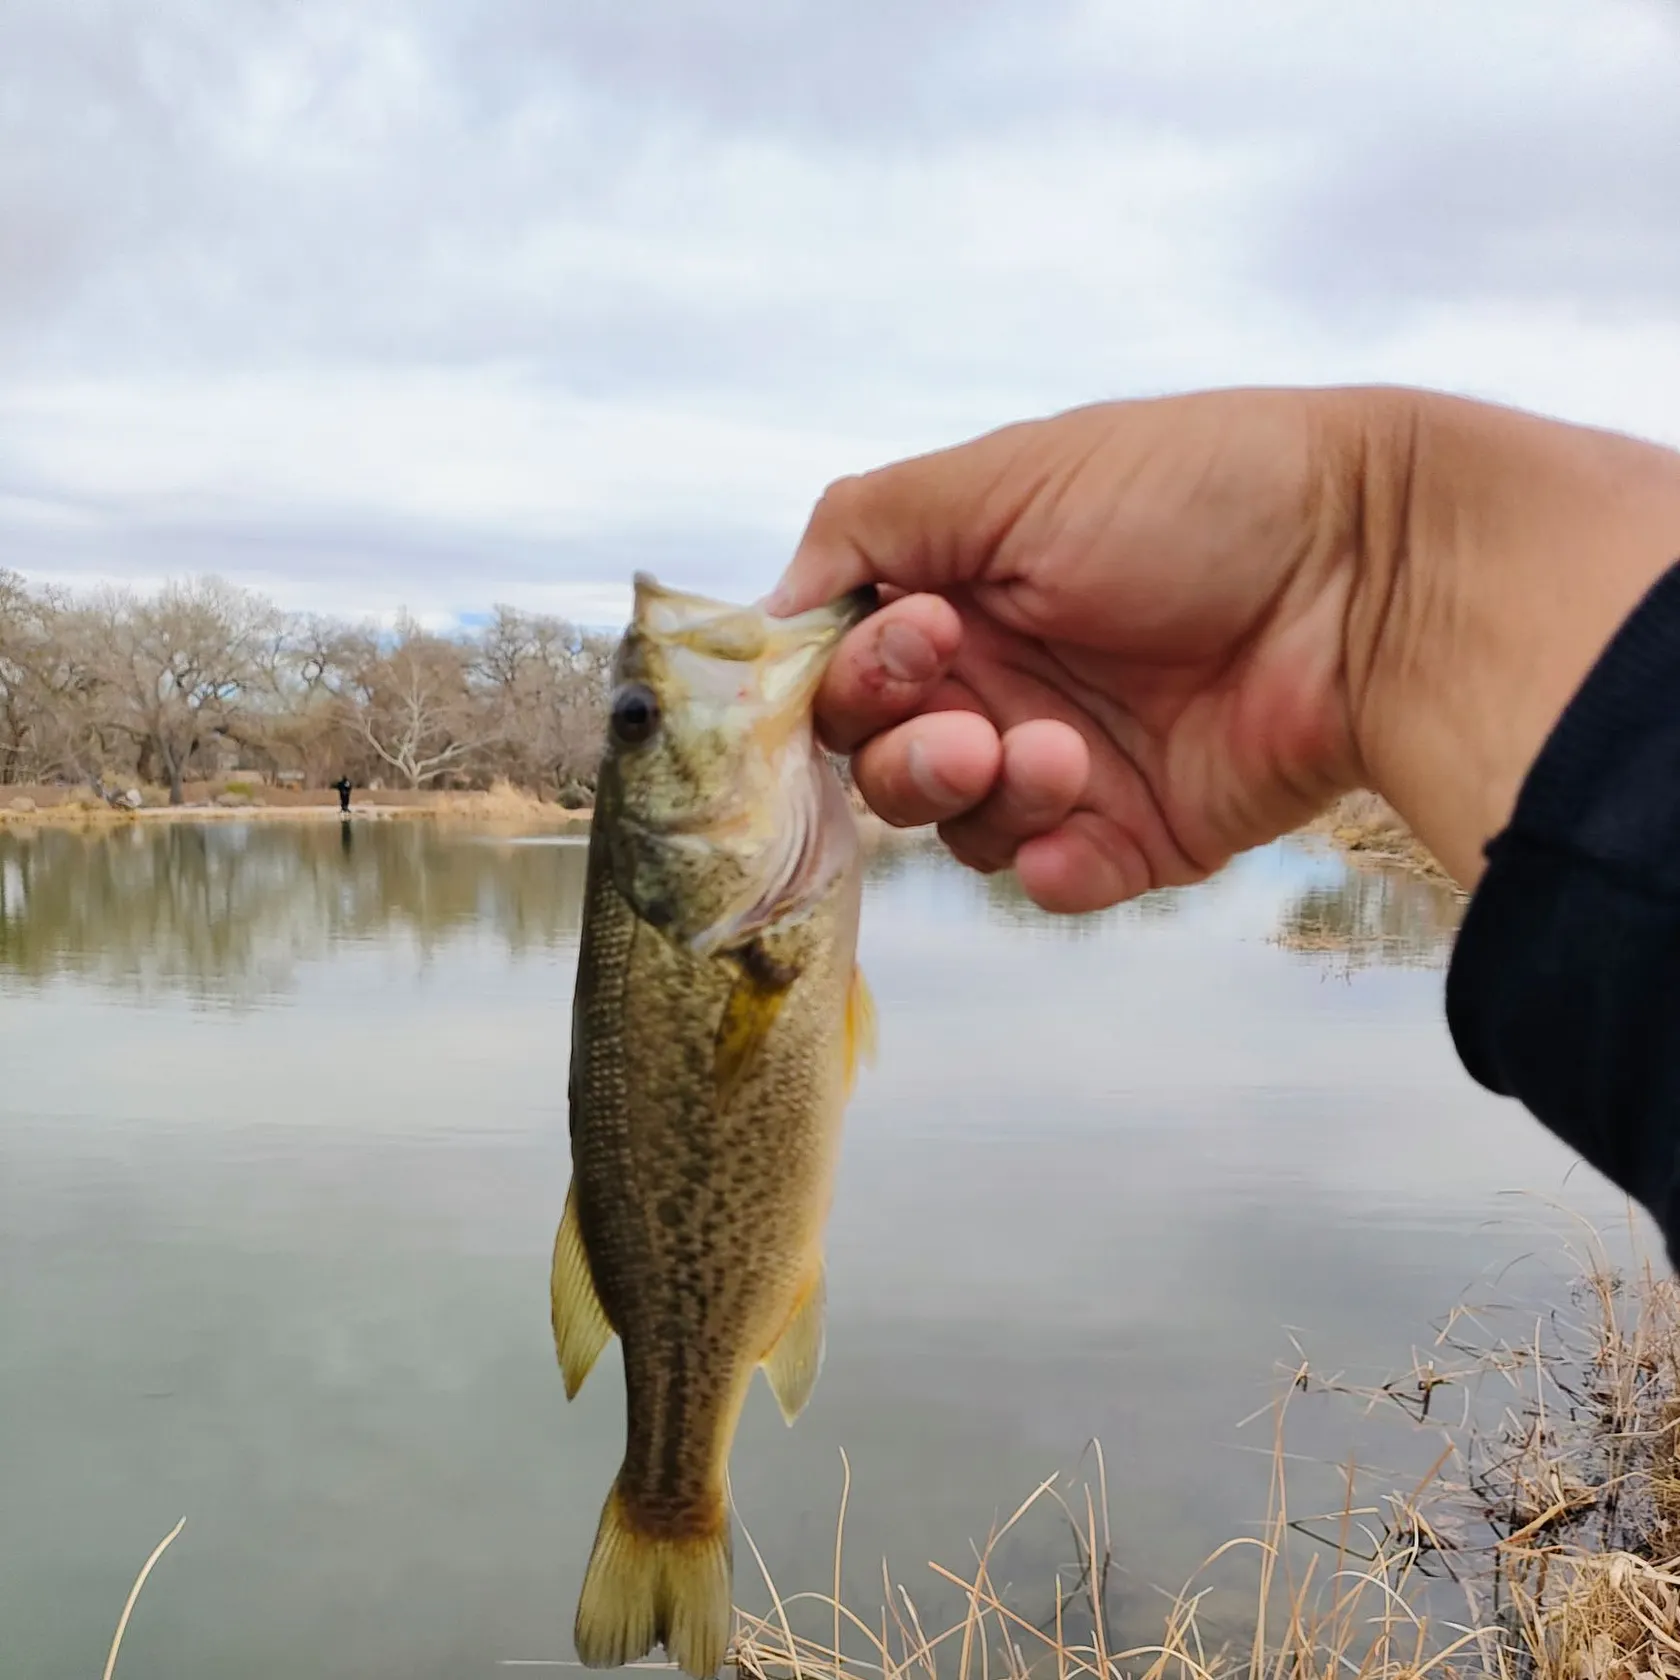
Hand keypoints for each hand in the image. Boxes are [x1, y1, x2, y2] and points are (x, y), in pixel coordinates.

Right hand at [770, 388, 1679, 910]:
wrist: (1371, 576)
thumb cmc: (1193, 498)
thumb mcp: (1010, 476)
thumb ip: (869, 524)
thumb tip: (770, 607)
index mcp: (964, 593)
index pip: (847, 668)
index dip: (852, 675)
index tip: (916, 641)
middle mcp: (1002, 680)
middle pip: (882, 763)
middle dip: (906, 751)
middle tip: (970, 717)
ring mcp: (1065, 763)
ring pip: (956, 829)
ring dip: (987, 796)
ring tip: (1067, 753)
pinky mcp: (1131, 834)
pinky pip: (1045, 881)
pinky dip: (1049, 863)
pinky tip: (1085, 822)